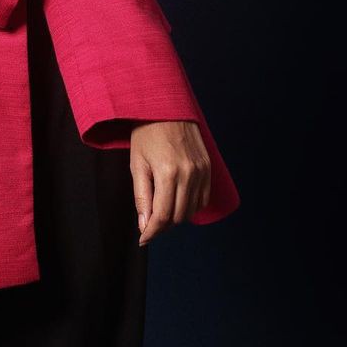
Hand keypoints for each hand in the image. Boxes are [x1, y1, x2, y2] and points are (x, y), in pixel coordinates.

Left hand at [131, 121, 211, 245]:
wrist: (166, 107)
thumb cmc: (146, 134)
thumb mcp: (137, 164)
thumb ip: (142, 197)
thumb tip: (144, 225)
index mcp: (168, 173)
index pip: (163, 216)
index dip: (152, 231)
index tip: (143, 239)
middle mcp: (189, 174)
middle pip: (179, 216)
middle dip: (162, 225)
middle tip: (149, 222)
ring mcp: (202, 171)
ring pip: (192, 210)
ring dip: (176, 215)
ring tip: (161, 208)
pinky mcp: (208, 168)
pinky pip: (203, 198)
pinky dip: (190, 205)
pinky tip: (177, 200)